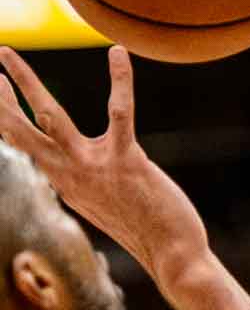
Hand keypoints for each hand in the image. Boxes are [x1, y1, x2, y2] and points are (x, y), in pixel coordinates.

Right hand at [0, 46, 209, 284]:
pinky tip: (118, 53)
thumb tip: (70, 178)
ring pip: (48, 117)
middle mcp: (70, 175)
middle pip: (19, 132)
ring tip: (6, 53)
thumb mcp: (103, 206)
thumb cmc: (147, 231)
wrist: (172, 256)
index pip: (26, 146)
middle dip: (2, 98)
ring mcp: (94, 167)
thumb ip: (85, 185)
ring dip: (26, 82)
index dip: (8, 119)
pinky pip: (119, 112)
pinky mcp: (127, 161)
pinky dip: (120, 80)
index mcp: (64, 183)